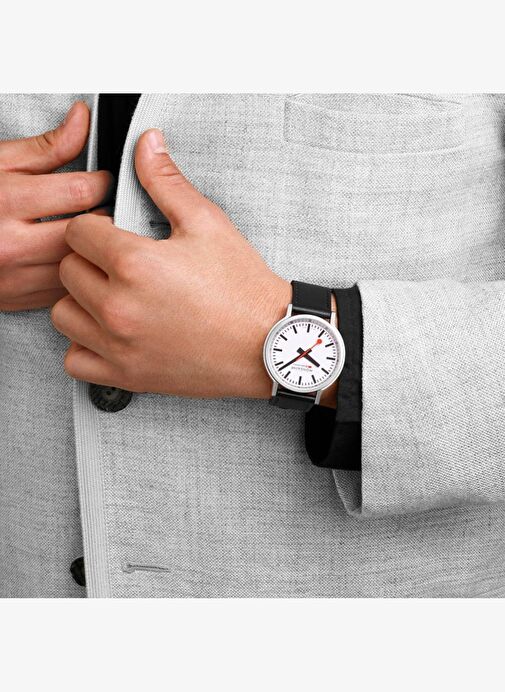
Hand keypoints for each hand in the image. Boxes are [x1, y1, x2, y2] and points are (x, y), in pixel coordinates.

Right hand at [0, 101, 112, 310]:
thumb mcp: (0, 162)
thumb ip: (48, 147)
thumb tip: (82, 120)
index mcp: (6, 201)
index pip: (80, 191)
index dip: (102, 182)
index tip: (103, 180)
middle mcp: (11, 244)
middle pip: (88, 232)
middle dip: (104, 215)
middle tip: (102, 206)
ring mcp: (17, 277)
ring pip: (83, 265)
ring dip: (96, 248)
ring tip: (89, 231)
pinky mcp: (21, 298)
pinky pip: (69, 290)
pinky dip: (79, 272)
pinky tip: (73, 256)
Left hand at [51, 128, 291, 399]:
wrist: (268, 343)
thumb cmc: (243, 289)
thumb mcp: (207, 223)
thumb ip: (166, 181)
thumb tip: (146, 145)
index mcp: (134, 263)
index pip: (78, 231)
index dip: (97, 227)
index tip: (115, 234)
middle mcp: (119, 307)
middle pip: (67, 271)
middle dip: (89, 260)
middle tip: (120, 264)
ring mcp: (119, 345)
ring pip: (63, 314)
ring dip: (81, 301)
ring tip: (111, 296)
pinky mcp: (126, 375)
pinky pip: (75, 360)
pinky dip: (84, 345)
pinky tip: (109, 332)